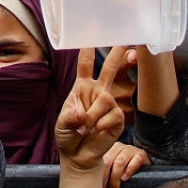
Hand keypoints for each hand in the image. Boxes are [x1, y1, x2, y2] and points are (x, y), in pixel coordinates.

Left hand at [55, 47, 127, 171]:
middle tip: (125, 39)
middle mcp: (98, 92)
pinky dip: (99, 125)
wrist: (79, 155)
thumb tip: (82, 114)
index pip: (86, 65)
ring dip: (92, 116)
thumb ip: (70, 117)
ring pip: (105, 99)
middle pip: (110, 68)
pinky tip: (95, 132)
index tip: (91, 33)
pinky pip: (111, 115)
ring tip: (84, 128)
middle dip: (117, 53)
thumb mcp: (62, 124)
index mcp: (82, 88)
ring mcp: (109, 104)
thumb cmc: (68, 135)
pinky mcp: (118, 117)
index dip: (88, 50)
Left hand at [102, 142, 149, 187]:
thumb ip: (99, 174)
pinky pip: (135, 160)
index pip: (99, 160)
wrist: (136, 184)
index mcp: (106, 149)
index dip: (98, 175)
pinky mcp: (141, 154)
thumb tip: (87, 181)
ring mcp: (129, 149)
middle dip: (106, 178)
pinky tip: (124, 179)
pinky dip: (129, 171)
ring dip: (116, 178)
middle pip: (108, 161)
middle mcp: (117, 147)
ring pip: (120, 162)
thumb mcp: (107, 176)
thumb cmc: (120, 180)